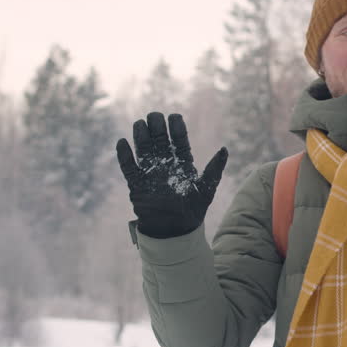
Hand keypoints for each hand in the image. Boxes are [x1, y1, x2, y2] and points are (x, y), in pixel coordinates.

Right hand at [115, 112, 227, 238]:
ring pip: (143, 148)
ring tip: (140, 124)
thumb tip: (224, 149)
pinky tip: (122, 143)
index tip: (174, 117)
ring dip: (140, 135)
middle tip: (154, 116)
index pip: (178, 139)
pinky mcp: (136, 183)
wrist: (175, 230)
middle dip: (156, 126)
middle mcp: (165, 163)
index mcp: (182, 162)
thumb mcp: (207, 188)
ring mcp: (150, 172)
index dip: (176, 127)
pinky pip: (128, 167)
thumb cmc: (193, 210)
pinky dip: (124, 155)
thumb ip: (214, 168)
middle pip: (158, 139)